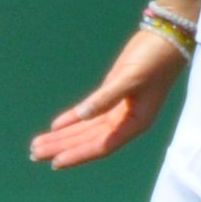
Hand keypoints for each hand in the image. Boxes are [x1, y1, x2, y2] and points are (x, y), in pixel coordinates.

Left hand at [30, 30, 188, 169]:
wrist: (166, 38)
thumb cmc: (154, 60)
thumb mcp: (130, 78)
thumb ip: (106, 98)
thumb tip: (82, 115)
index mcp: (135, 123)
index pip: (101, 145)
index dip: (78, 154)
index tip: (55, 163)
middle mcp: (125, 122)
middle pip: (89, 140)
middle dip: (62, 147)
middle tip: (35, 155)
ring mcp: (118, 109)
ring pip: (85, 129)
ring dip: (62, 137)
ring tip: (38, 146)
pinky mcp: (111, 95)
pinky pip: (87, 113)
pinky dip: (71, 120)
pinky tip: (54, 127)